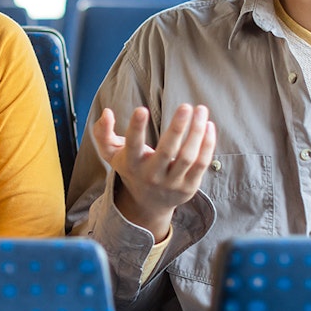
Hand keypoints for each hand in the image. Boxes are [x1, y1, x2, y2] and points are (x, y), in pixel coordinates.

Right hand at [93, 104, 216, 238]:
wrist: (147, 203)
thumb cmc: (131, 169)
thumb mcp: (111, 154)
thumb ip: (102, 132)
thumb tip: (107, 112)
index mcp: (132, 164)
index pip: (133, 145)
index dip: (136, 128)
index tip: (141, 109)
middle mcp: (151, 175)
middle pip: (167, 151)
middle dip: (177, 127)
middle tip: (185, 106)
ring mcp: (172, 182)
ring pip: (187, 156)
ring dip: (196, 132)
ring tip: (200, 110)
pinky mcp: (189, 187)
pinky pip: (201, 164)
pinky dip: (206, 144)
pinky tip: (208, 126)